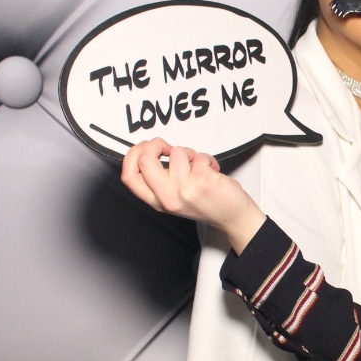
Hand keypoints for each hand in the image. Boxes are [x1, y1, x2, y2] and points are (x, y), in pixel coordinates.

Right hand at [120, 139, 263, 249]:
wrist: (232, 217)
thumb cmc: (206, 203)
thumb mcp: (174, 197)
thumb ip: (160, 179)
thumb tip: (148, 150)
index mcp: (157, 201)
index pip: (129, 177)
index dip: (132, 155)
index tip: (144, 148)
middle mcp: (167, 197)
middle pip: (145, 160)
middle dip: (155, 144)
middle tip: (167, 147)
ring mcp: (184, 189)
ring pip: (176, 152)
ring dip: (189, 153)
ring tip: (198, 166)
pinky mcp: (202, 181)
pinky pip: (198, 156)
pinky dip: (206, 158)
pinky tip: (211, 170)